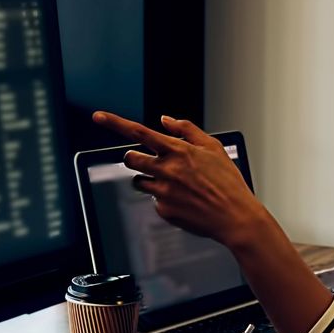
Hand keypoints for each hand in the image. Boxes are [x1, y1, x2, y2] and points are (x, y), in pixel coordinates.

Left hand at [92, 111, 262, 246]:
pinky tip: (184, 200)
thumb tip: (164, 120)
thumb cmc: (228, 181)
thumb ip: (186, 129)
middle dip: (134, 158)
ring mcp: (162, 191)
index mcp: (177, 150)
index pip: (138, 132)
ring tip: (176, 184)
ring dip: (149, 178)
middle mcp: (166, 169)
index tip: (98, 117)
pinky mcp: (163, 210)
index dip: (115, 123)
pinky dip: (164, 199)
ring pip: (138, 180)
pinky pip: (153, 200)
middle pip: (130, 158)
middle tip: (152, 162)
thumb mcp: (213, 147)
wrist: (235, 216)